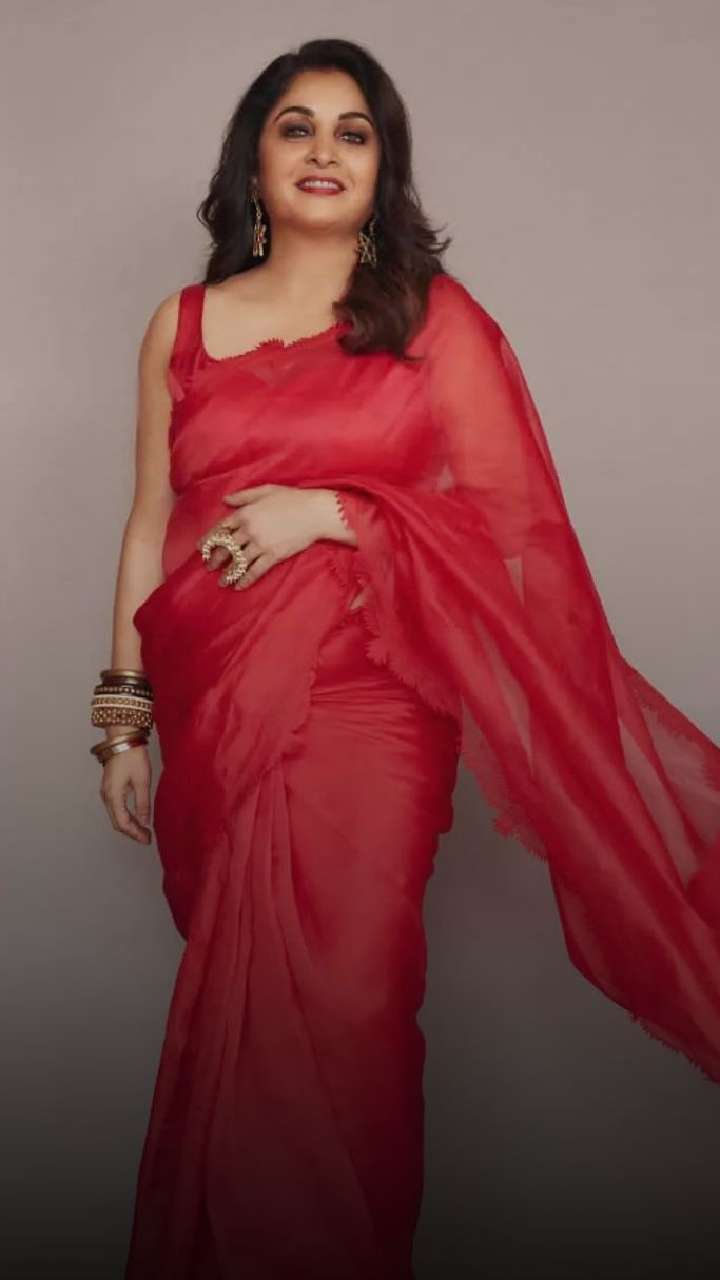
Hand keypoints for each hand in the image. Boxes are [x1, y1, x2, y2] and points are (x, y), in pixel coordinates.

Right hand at [99, 744, 152, 844]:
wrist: (123, 738)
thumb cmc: (133, 756)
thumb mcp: (142, 781)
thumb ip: (143, 804)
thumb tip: (145, 822)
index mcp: (113, 795)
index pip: (123, 823)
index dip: (135, 833)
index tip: (147, 839)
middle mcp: (106, 796)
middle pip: (117, 822)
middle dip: (132, 832)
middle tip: (147, 838)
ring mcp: (106, 792)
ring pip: (116, 816)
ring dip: (129, 825)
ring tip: (144, 830)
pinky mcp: (110, 788)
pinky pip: (116, 808)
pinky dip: (126, 816)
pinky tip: (136, 818)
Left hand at [196, 484, 329, 589]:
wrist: (314, 512)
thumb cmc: (292, 499)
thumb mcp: (266, 490)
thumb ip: (244, 496)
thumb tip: (225, 500)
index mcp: (245, 513)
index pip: (220, 529)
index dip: (209, 539)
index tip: (201, 548)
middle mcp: (249, 530)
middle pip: (226, 548)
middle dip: (215, 559)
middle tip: (208, 567)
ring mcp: (260, 544)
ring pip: (238, 562)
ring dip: (228, 573)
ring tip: (221, 582)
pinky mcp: (273, 556)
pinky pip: (255, 570)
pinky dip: (246, 580)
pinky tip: (239, 586)